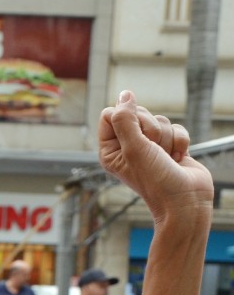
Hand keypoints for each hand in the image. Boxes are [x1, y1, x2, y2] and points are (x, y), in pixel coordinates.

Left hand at [97, 91, 212, 223]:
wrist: (185, 200)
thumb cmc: (156, 180)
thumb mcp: (134, 148)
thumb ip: (125, 119)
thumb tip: (124, 94)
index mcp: (109, 149)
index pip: (109, 114)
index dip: (126, 118)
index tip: (136, 136)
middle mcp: (127, 146)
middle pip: (136, 113)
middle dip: (150, 129)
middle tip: (152, 150)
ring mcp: (149, 146)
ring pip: (159, 120)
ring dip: (166, 138)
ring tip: (164, 157)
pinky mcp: (169, 146)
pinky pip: (176, 127)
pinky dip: (180, 142)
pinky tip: (177, 158)